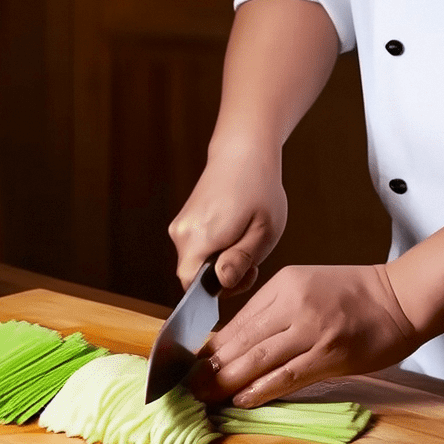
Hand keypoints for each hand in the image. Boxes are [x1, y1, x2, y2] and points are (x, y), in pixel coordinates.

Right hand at [168, 151, 286, 294]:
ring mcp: (180, 225)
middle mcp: (181, 233)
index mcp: (200, 238)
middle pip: (195, 276)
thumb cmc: (259, 190)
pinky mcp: (184, 219)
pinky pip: (196, 248)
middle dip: (224, 276)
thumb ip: (240, 261)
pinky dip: (215, 247)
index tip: (247, 272)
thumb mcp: (263, 231)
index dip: (220, 291)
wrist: (243, 152)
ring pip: (197, 262)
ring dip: (221, 260)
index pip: (192, 288)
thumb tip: (221, 284)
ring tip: (245, 236)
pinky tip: (235, 229)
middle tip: (252, 255)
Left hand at [189, 263, 416, 406]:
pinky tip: (243, 399)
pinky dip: (261, 389)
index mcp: (285, 285)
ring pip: (259, 358)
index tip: (194, 362)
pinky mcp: (329, 354)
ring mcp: (312, 329)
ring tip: (206, 395)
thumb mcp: (307, 286)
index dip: (213, 344)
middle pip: (243, 339)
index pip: (239, 319)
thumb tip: (240, 341)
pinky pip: (287, 375)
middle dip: (212, 365)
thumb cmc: (356, 293)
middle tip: (189, 385)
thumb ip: (276, 310)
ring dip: (229, 380)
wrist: (400, 297)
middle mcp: (294, 304)